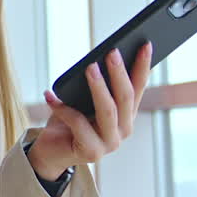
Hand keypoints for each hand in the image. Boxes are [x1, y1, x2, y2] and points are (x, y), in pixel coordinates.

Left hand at [28, 43, 152, 180]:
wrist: (52, 151)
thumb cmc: (69, 121)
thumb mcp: (84, 99)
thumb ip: (95, 85)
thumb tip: (96, 60)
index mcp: (126, 114)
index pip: (138, 86)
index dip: (143, 66)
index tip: (145, 44)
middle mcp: (123, 129)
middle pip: (125, 97)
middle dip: (119, 73)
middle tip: (112, 52)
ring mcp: (109, 143)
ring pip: (108, 110)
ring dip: (99, 87)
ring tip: (89, 67)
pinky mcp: (92, 153)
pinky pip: (78, 124)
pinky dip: (62, 108)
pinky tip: (50, 95)